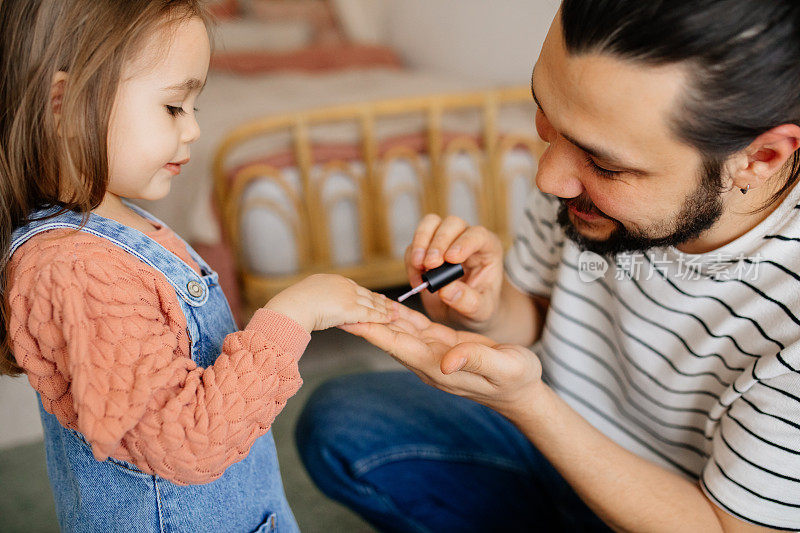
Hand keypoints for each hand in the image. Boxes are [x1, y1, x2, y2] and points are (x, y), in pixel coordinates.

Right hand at [266, 274, 397, 331]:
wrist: (293, 306)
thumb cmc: (293, 304)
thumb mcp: (306, 295)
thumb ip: (315, 297)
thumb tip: (311, 301)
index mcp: (333, 280)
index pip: (355, 288)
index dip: (366, 294)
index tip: (375, 297)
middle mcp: (343, 286)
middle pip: (367, 294)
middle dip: (380, 301)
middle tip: (392, 305)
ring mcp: (348, 297)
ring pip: (372, 304)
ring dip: (385, 309)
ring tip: (396, 313)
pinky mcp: (351, 309)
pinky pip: (370, 314)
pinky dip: (382, 317)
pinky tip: (390, 320)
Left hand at [341, 305, 542, 413]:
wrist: (522, 390)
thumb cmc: (516, 379)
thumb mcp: (503, 367)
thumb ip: (475, 360)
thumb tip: (447, 360)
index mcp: (437, 365)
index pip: (396, 345)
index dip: (370, 332)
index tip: (346, 320)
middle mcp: (428, 360)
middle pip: (388, 337)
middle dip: (364, 320)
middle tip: (338, 302)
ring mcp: (433, 353)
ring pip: (398, 330)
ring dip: (377, 315)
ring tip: (354, 298)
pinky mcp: (441, 344)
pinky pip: (414, 327)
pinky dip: (398, 314)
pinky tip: (385, 304)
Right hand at [406, 214, 503, 331]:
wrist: (463, 314)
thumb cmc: (479, 307)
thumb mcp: (480, 310)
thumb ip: (468, 301)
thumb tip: (446, 289)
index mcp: (487, 249)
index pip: (477, 235)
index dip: (464, 243)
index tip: (451, 259)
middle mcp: (466, 239)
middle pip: (452, 224)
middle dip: (439, 242)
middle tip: (431, 265)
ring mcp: (444, 241)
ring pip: (431, 224)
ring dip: (421, 243)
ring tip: (419, 266)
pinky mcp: (426, 249)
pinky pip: (414, 244)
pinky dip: (411, 260)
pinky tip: (417, 279)